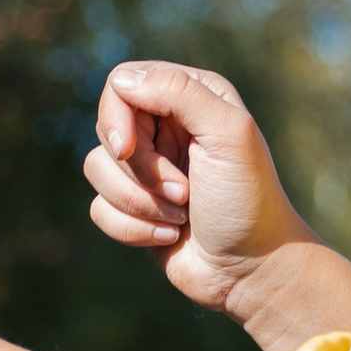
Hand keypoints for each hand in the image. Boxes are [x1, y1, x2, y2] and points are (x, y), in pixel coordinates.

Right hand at [84, 62, 310, 315]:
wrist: (253, 270)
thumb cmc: (248, 201)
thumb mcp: (228, 135)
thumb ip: (180, 92)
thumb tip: (122, 81)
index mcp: (192, 96)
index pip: (123, 83)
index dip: (115, 116)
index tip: (127, 148)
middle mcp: (167, 126)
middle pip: (107, 129)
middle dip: (139, 170)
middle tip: (183, 193)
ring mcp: (149, 167)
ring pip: (97, 169)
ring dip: (139, 202)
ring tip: (181, 216)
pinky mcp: (135, 206)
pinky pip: (100, 208)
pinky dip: (133, 228)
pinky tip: (169, 236)